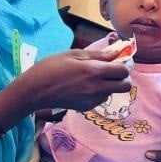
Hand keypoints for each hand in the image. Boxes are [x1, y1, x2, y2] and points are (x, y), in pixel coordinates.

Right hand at [16, 49, 131, 113]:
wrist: (35, 90)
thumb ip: (96, 55)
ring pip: (113, 93)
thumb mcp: (73, 54)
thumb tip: (114, 53)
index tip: (120, 60)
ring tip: (94, 78)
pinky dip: (99, 92)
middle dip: (123, 78)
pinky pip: (101, 99)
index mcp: (94, 71)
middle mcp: (97, 87)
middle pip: (125, 86)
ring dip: (110, 85)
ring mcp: (92, 100)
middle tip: (113, 70)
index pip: (123, 71)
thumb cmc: (51, 67)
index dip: (125, 64)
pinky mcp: (86, 107)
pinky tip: (85, 87)